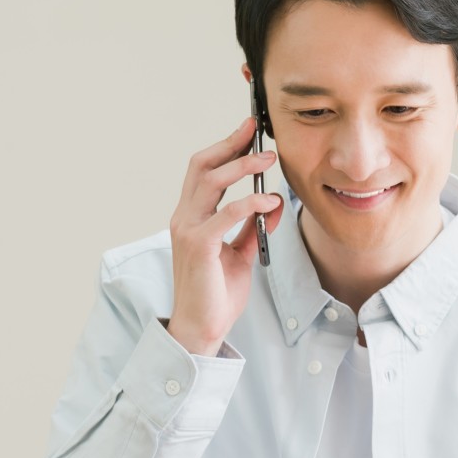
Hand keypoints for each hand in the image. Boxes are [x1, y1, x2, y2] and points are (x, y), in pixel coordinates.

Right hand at [165, 118, 284, 356]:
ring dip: (242, 167)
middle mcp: (184, 218)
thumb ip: (253, 227)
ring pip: (211, 182)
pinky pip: (225, 214)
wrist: (203, 327)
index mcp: (191, 217)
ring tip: (268, 161)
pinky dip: (249, 203)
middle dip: (231, 145)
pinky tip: (269, 201)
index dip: (224, 147)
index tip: (248, 130)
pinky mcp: (198, 246)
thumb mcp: (242, 253)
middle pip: (202, 166)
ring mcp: (187, 230)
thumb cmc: (217, 293)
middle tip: (257, 132)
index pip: (203, 171)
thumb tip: (273, 203)